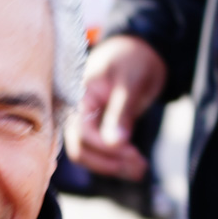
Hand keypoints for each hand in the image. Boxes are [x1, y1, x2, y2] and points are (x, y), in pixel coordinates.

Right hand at [68, 35, 167, 180]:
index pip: (82, 133)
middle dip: (108, 163)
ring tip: (140, 169)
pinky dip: (114, 160)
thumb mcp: (131, 83)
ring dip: (112, 166)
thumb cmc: (134, 59)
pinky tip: (134, 163)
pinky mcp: (96, 127)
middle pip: (79, 149)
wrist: (139, 49)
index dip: (106, 148)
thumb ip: (121, 112)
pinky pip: (97, 150)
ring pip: (88, 154)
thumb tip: (115, 143)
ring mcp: (85, 120)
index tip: (133, 153)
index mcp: (79, 97)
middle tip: (139, 167)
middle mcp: (76, 111)